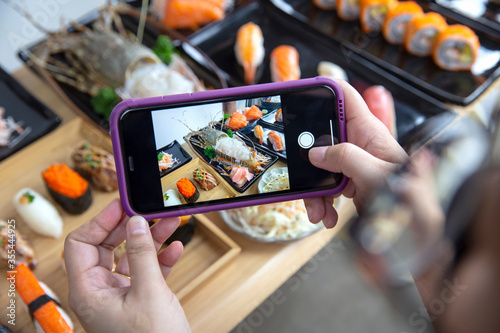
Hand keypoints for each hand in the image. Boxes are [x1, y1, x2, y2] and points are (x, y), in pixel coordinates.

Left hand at [64, 199, 189, 332]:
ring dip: (151, 239)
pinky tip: (176, 248)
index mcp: (89, 291)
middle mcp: (100, 291)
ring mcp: (119, 295)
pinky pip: (146, 270)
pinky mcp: (139, 298)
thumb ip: (141, 254)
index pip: (81, 244)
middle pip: (107, 245)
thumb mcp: (149, 292)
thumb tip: (136, 222)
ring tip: (170, 222)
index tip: (121, 204)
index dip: (100, 221)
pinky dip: (161, 258)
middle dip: (130, 227)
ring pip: (129, 256)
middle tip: (148, 210)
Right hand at [304, 82, 406, 227]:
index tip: (301, 93)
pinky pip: (325, 185)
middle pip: (322, 135)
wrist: (410, 227)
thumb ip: (346, 158)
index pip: (345, 96)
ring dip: (313, 188)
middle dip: (309, 154)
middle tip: (300, 169)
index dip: (325, 88)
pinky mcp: (348, 181)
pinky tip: (326, 215)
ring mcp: (352, 163)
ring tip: (318, 209)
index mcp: (368, 132)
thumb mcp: (375, 174)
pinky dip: (321, 201)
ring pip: (320, 165)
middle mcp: (359, 144)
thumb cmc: (406, 197)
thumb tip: (316, 153)